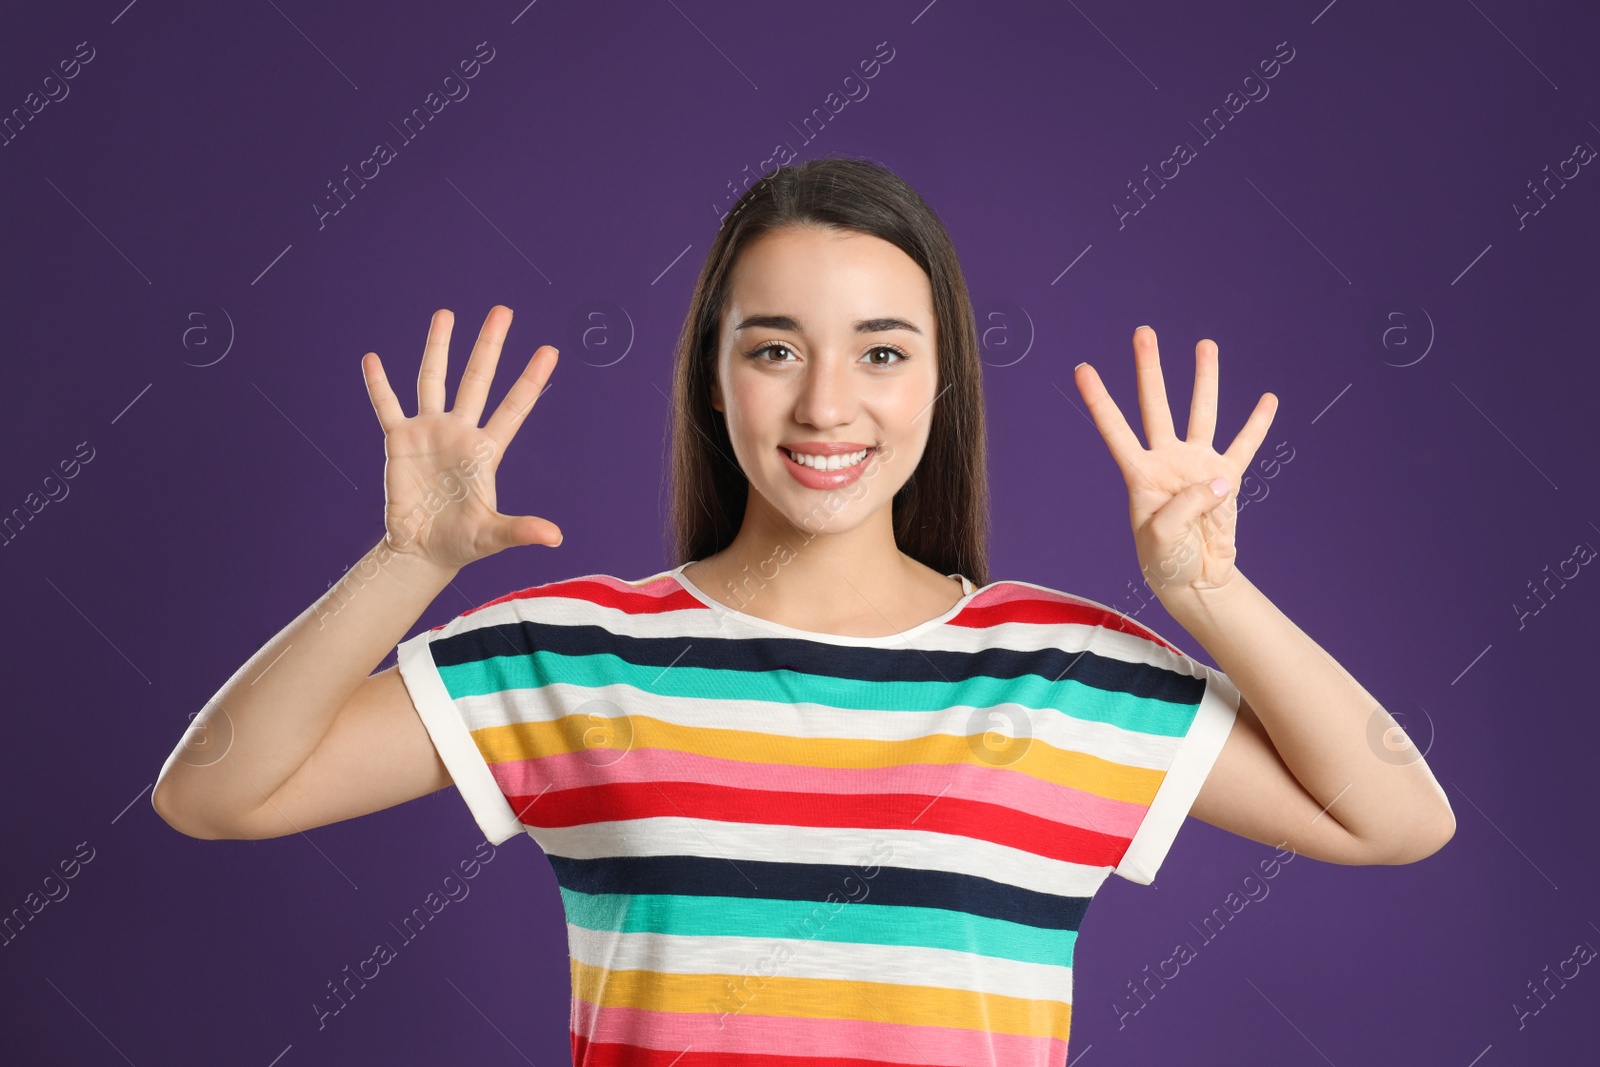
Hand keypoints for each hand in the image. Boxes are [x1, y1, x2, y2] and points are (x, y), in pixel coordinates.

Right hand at [362, 305, 562, 570]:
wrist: (422, 550)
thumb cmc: (462, 543)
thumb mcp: (493, 536)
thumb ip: (521, 530)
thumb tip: (556, 538)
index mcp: (486, 451)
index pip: (514, 407)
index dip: (530, 380)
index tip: (550, 351)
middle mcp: (460, 432)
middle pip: (477, 380)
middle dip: (489, 346)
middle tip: (503, 310)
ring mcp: (429, 432)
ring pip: (433, 380)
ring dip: (439, 348)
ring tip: (445, 314)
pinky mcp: (399, 441)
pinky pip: (387, 407)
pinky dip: (379, 385)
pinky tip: (372, 360)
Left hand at [1073, 326, 1276, 596]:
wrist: (1194, 579)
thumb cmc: (1165, 560)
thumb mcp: (1162, 539)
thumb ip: (1185, 506)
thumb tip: (1219, 479)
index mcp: (1140, 474)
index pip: (1115, 430)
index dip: (1099, 400)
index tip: (1082, 368)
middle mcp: (1167, 461)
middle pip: (1155, 406)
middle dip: (1149, 369)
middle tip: (1143, 331)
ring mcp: (1198, 466)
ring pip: (1201, 413)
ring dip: (1204, 379)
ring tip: (1205, 345)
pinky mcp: (1227, 480)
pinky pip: (1244, 446)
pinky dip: (1257, 424)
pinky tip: (1268, 399)